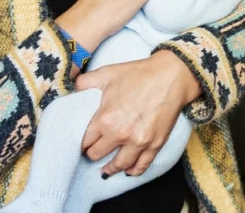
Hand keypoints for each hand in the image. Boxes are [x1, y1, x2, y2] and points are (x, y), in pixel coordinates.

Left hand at [76, 50, 201, 176]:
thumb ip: (85, 81)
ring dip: (110, 168)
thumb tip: (73, 88)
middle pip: (98, 155)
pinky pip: (141, 165)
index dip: (82, 143)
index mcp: (105, 119)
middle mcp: (120, 134)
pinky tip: (128, 171)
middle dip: (93, 154)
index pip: (85, 142)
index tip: (83, 143)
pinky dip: (133, 171)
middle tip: (93, 152)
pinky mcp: (155, 144)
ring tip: (106, 170)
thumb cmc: (139, 74)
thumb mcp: (107, 73)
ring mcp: (139, 142)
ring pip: (118, 165)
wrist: (171, 76)